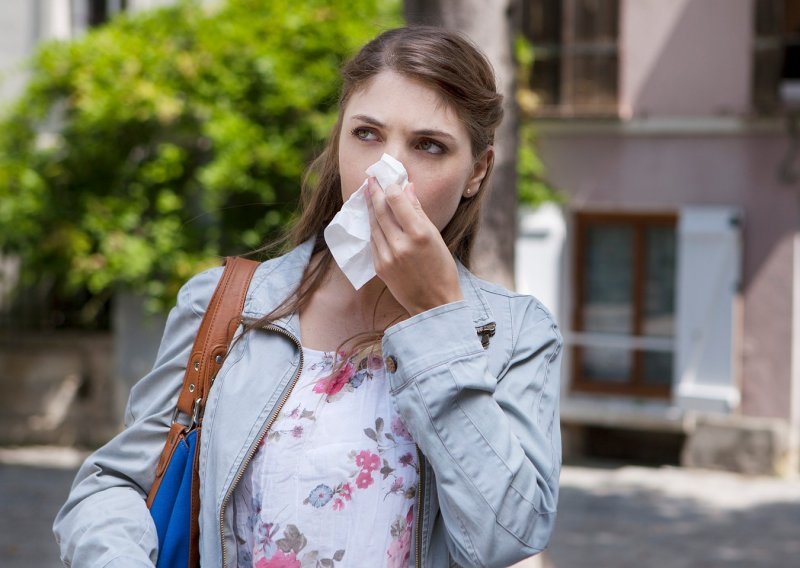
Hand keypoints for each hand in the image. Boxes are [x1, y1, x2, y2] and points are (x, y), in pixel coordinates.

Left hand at [365, 176, 463, 315]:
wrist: (434, 304)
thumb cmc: (442, 269)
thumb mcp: (436, 237)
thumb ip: (418, 211)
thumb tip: (407, 188)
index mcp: (419, 234)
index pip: (396, 200)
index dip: (389, 187)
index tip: (386, 179)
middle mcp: (401, 244)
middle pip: (381, 210)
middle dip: (374, 192)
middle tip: (370, 179)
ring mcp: (388, 256)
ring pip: (374, 224)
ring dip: (370, 208)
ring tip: (368, 194)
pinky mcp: (380, 267)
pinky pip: (373, 240)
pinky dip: (373, 227)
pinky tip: (373, 218)